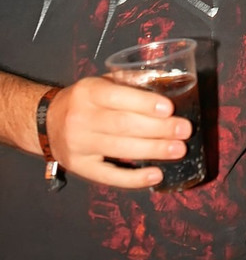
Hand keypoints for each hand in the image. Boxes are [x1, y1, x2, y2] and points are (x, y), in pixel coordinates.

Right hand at [45, 77, 192, 188]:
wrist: (46, 122)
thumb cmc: (85, 100)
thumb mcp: (102, 82)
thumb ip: (132, 81)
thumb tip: (172, 80)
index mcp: (88, 91)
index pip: (118, 97)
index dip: (144, 104)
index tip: (170, 108)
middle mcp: (81, 118)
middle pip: (123, 125)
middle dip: (158, 129)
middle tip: (185, 130)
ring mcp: (79, 145)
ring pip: (120, 149)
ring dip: (153, 150)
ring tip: (179, 149)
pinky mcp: (80, 167)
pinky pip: (109, 176)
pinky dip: (134, 178)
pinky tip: (157, 175)